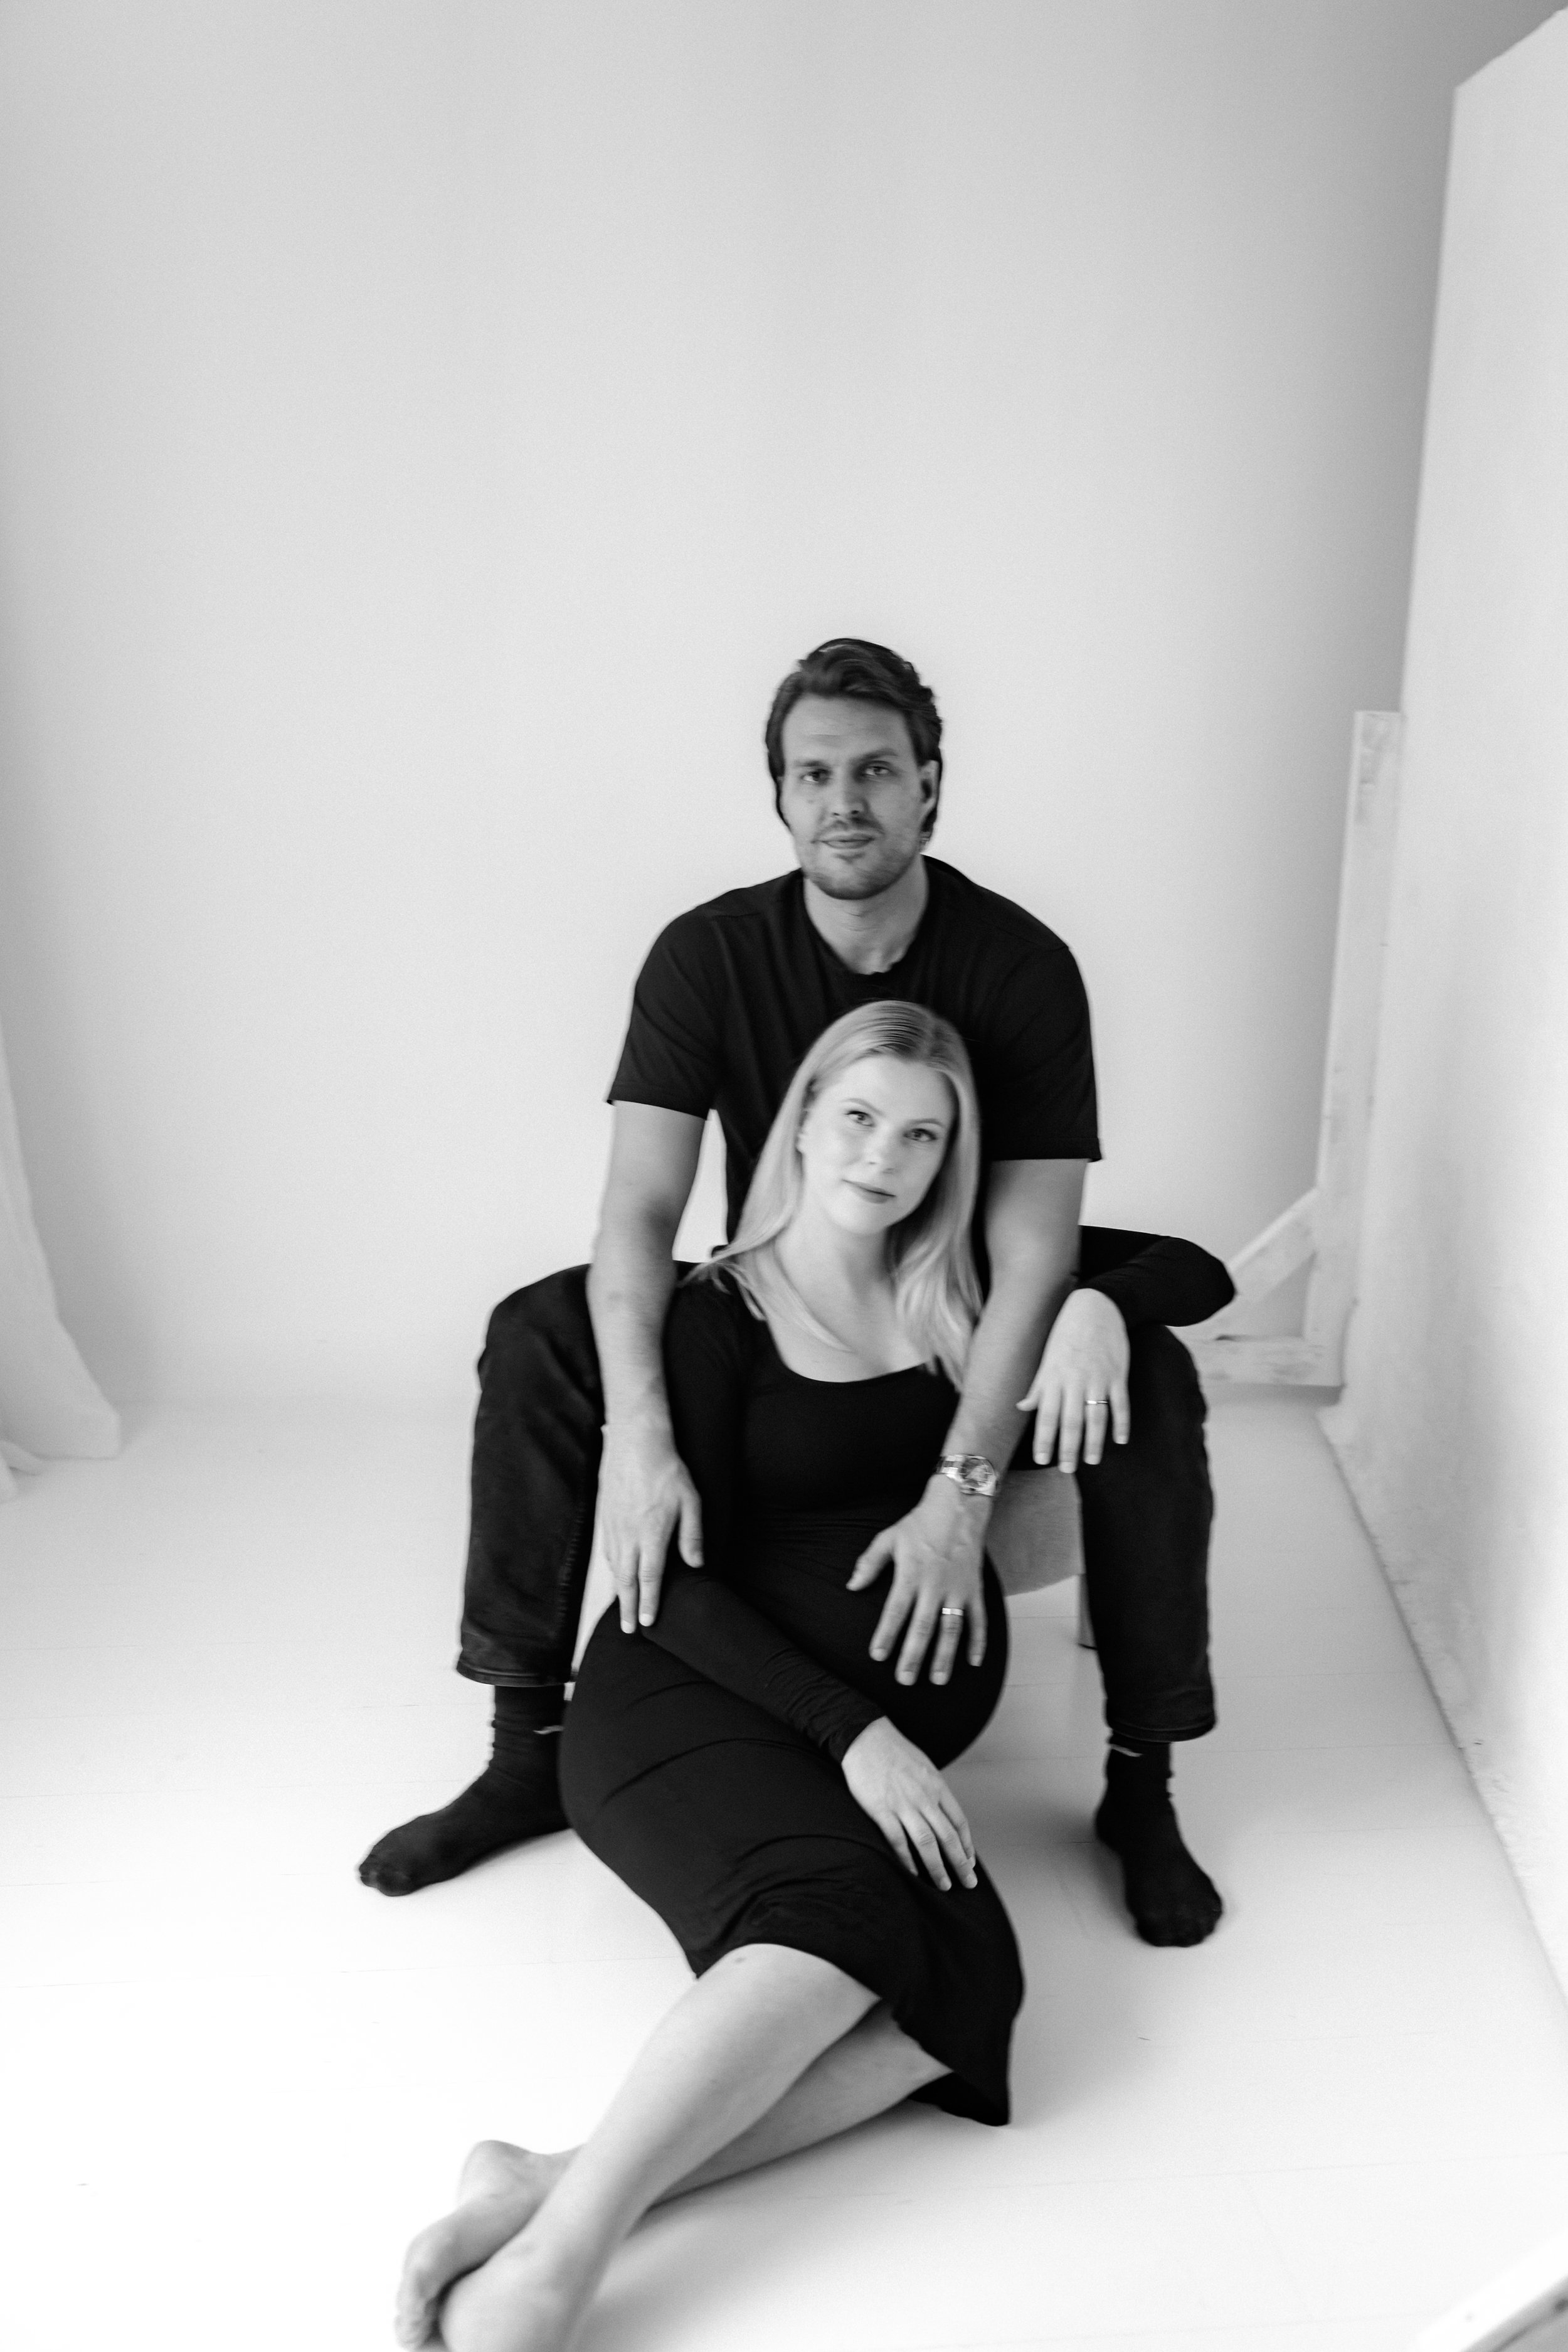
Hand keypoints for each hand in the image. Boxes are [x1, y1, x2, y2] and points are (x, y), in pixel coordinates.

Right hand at [598, 1420, 702, 1631]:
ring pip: (614, 1567)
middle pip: (627, 1580)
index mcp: (652, 1534)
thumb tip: (697, 1565)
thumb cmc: (668, 1470)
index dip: (649, 1603)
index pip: (649, 1578)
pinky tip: (616, 1573)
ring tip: (621, 1607)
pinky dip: (611, 1569)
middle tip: (628, 1630)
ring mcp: (613, 1527)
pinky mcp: (604, 1516)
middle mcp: (629, 1535)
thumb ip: (693, 1536)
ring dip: (618, 1591)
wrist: (635, 1442)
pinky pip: (606, 1550)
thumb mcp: (691, 1501)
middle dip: (627, 1607)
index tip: (647, 1622)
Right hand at [840, 1718, 977, 1889]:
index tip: (970, 1862)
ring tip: (943, 1885)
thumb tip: (942, 1812)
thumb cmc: (894, 1751)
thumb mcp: (924, 1767)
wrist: (865, 1737)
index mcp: (937, 1786)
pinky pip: (897, 1840)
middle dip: (960, 1863)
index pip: (958, 1822)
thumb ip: (934, 1790)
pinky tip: (913, 1873)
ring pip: (926, 1843)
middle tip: (968, 1883)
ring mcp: (903, 1804)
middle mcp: (924, 1797)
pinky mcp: (881, 1809)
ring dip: (937, 1867)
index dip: (967, 1845)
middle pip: (948, 1837)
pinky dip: (907, 1859)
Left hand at [847, 1475, 986, 1685]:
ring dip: (945, 1656)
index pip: (895, 1611)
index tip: (878, 1656)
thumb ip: (869, 1563)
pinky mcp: (974, 1589)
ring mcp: (957, 1589)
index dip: (886, 1635)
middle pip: (922, 1627)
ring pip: (951, 1629)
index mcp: (911, 1574)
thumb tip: (851, 1586)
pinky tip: (973, 1663)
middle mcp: (935, 1585)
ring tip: (937, 1680)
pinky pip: (979, 1620)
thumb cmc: (919, 1524)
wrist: (957, 1507)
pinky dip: (978, 1642)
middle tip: (904, 1680)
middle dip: (913, 1655)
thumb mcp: (888, 1538)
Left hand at [1018, 1288, 1130, 1472]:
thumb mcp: (1047, 1359)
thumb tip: (1022, 1407)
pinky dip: (1121, 1422)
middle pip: (1071, 1421)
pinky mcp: (1117, 1374)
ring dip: (1094, 1441)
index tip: (1042, 1460)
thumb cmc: (1066, 1334)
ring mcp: (1097, 1378)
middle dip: (1068, 1447)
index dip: (1044, 1439)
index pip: (1046, 1415)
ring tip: (1092, 1460)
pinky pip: (1120, 1403)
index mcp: (1054, 1378)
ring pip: (1096, 1416)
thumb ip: (1038, 1386)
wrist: (1095, 1307)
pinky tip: (1120, 1439)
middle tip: (1067, 1469)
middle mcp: (1074, 1381)